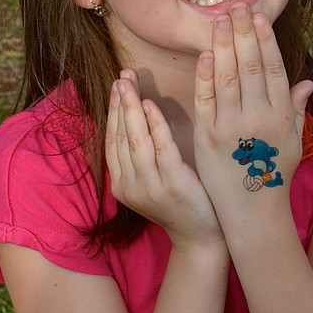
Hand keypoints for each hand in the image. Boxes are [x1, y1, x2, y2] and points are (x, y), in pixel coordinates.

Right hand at [105, 70, 220, 244]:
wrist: (201, 237)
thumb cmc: (182, 204)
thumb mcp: (154, 181)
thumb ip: (142, 157)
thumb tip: (136, 119)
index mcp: (121, 185)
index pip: (111, 140)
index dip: (112, 111)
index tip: (116, 85)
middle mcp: (129, 186)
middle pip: (120, 135)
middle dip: (120, 102)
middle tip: (121, 75)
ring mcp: (149, 187)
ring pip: (135, 139)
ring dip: (132, 108)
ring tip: (130, 82)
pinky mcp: (173, 185)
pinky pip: (160, 148)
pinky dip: (154, 125)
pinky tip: (151, 105)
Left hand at [192, 5, 312, 219]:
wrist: (254, 211)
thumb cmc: (276, 175)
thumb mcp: (294, 141)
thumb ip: (297, 109)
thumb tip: (307, 81)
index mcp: (282, 116)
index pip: (272, 69)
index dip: (264, 41)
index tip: (257, 17)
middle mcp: (259, 118)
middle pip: (250, 66)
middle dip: (243, 33)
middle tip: (236, 6)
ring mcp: (232, 127)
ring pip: (227, 77)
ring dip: (223, 45)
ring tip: (220, 20)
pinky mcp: (208, 137)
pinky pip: (206, 99)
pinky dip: (205, 75)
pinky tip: (206, 53)